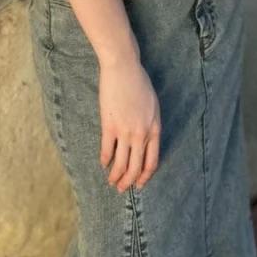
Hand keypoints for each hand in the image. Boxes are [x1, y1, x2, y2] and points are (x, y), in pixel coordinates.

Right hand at [98, 55, 161, 192]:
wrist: (123, 68)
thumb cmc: (139, 82)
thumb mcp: (153, 105)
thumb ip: (151, 124)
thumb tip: (145, 142)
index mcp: (154, 129)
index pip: (152, 162)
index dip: (145, 176)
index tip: (139, 184)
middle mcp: (141, 134)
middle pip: (136, 167)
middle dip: (129, 182)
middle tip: (122, 188)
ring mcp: (125, 131)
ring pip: (121, 164)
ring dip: (115, 176)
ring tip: (111, 181)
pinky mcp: (109, 126)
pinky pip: (106, 150)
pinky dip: (104, 160)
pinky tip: (103, 163)